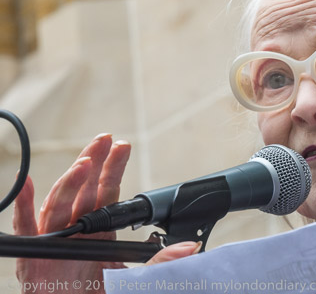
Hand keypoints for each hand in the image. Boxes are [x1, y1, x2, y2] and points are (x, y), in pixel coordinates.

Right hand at [12, 134, 199, 293]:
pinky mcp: (34, 258)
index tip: (123, 145)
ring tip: (84, 163)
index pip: (107, 192)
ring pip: (59, 203)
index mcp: (100, 233)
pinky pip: (25, 228)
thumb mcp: (135, 279)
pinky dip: (23, 205)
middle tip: (105, 139)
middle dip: (94, 161)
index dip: (114, 169)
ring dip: (70, 182)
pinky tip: (27, 183)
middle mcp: (76, 232)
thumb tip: (189, 247)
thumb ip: (160, 262)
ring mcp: (54, 241)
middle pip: (84, 190)